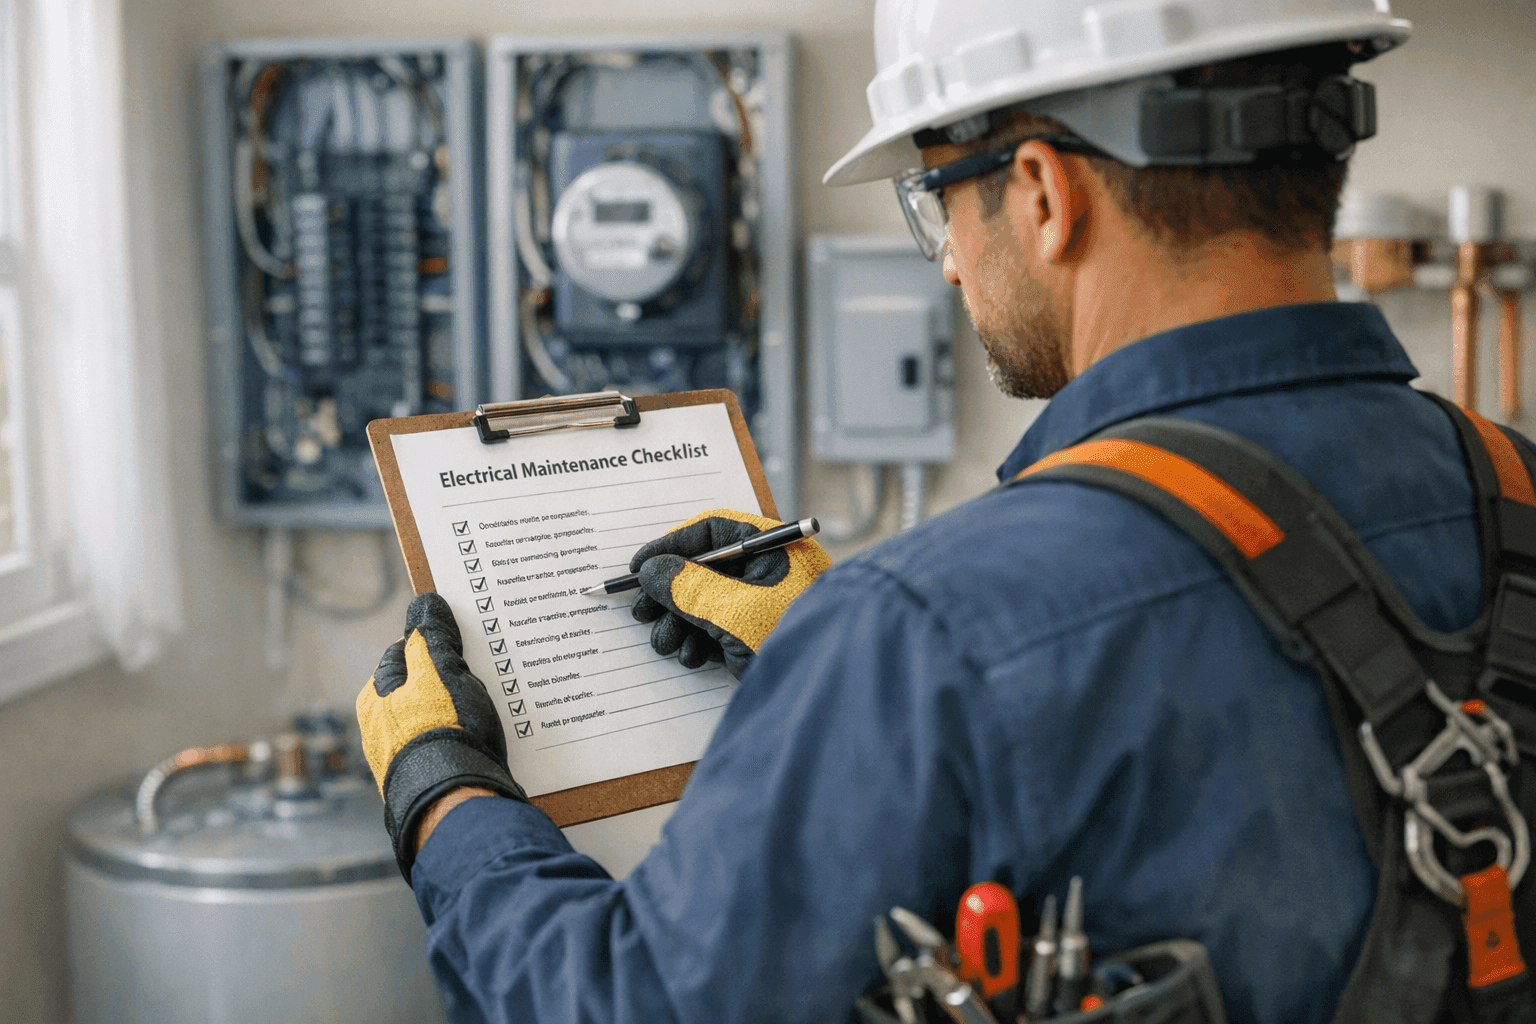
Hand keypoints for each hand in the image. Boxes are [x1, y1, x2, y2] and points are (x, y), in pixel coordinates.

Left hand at [356, 592, 526, 880]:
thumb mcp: (442, 673)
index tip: (461, 645)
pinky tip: (487, 745)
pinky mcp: (428, 785)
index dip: (433, 646)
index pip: (403, 655)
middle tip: (483, 678)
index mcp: (375, 699)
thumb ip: (433, 639)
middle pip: (421, 690)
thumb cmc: (443, 733)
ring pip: (437, 722)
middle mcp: (382, 730)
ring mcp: (403, 761)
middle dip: (449, 682)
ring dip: (462, 715)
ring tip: (492, 714)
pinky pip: (450, 752)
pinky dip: (466, 744)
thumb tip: (425, 603)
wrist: (456, 805)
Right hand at [630, 509, 830, 677]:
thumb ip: (689, 587)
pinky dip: (700, 642)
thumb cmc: (794, 638)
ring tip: (666, 642)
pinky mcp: (760, 637)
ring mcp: (765, 606)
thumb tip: (651, 571)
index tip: (638, 567)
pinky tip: (692, 657)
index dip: (671, 546)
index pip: (712, 532)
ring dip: (679, 622)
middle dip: (671, 594)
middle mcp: (770, 571)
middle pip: (704, 570)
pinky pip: (719, 630)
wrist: (835, 689)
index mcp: (774, 548)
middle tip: (641, 612)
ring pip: (707, 603)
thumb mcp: (735, 610)